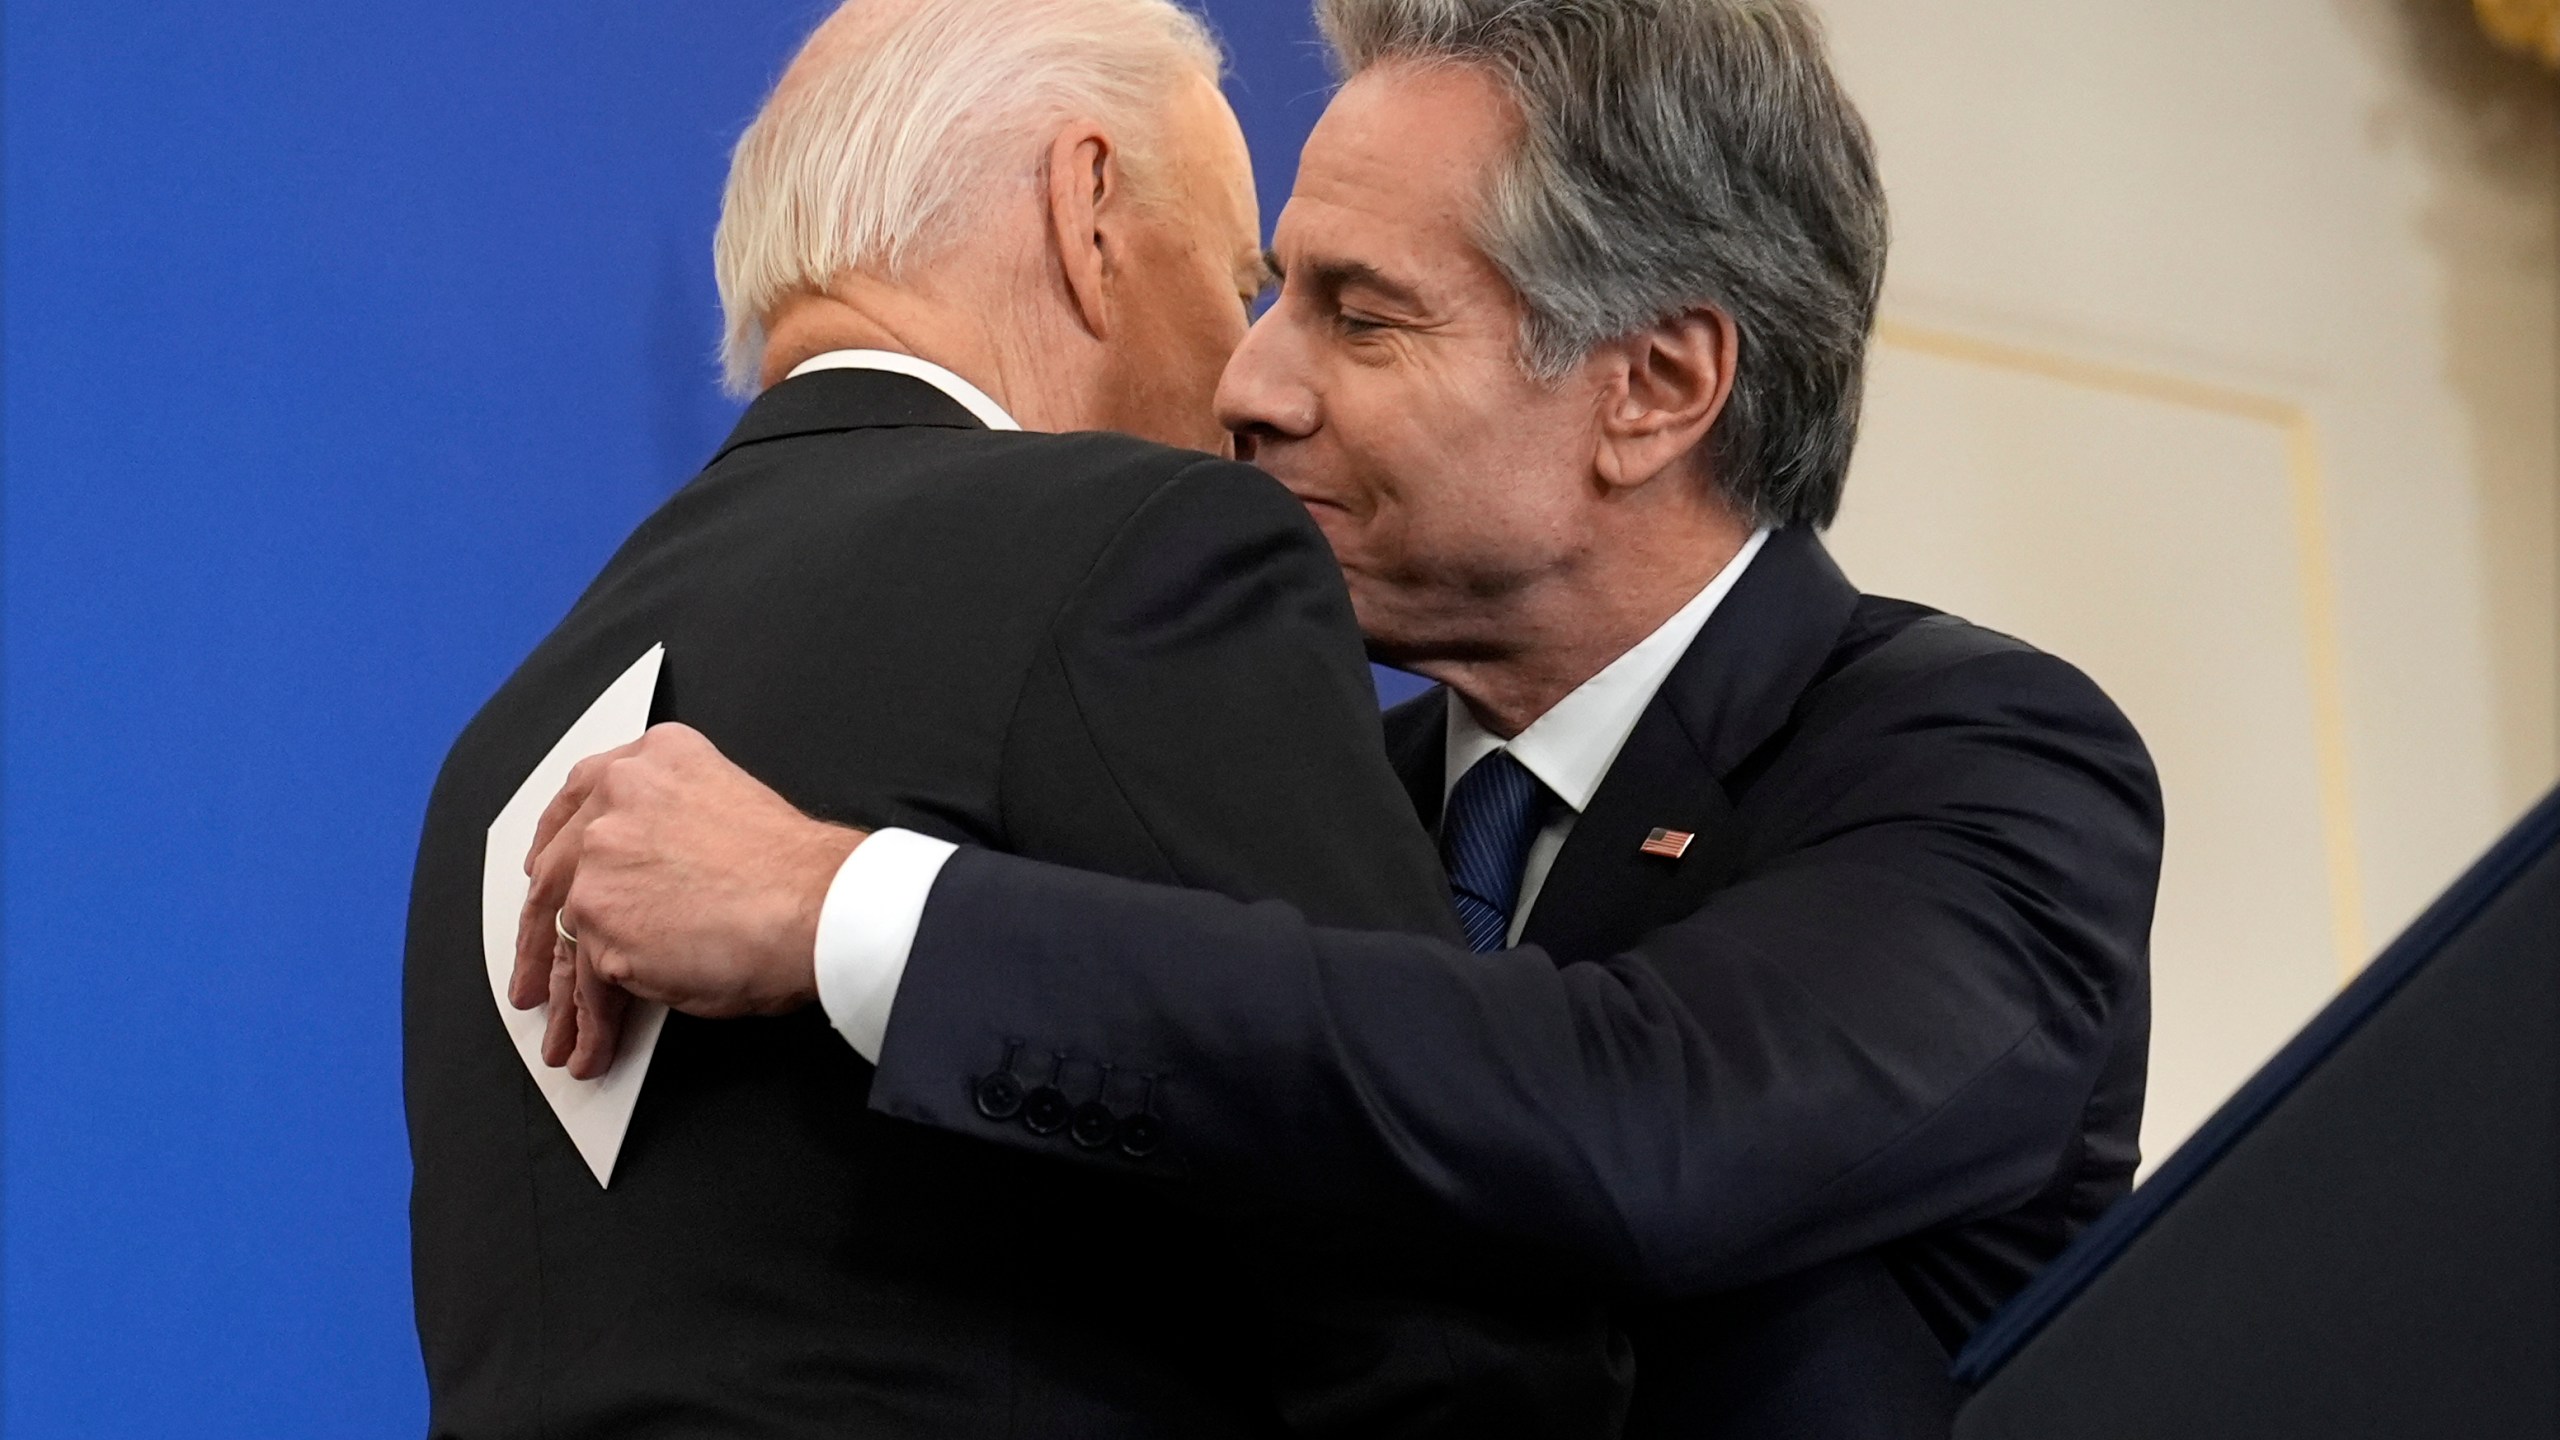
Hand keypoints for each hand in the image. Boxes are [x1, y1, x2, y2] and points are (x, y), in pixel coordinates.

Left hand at [509, 722, 864, 1077]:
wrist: (820, 907)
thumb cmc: (798, 873)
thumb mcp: (726, 812)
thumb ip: (670, 831)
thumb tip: (647, 887)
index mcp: (653, 761)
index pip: (580, 804)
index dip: (556, 851)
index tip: (544, 876)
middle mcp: (617, 798)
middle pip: (555, 872)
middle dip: (539, 932)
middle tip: (536, 968)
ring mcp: (601, 859)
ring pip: (564, 934)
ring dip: (562, 992)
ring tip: (564, 1031)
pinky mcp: (599, 920)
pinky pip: (586, 982)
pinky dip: (590, 1022)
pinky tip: (594, 1045)